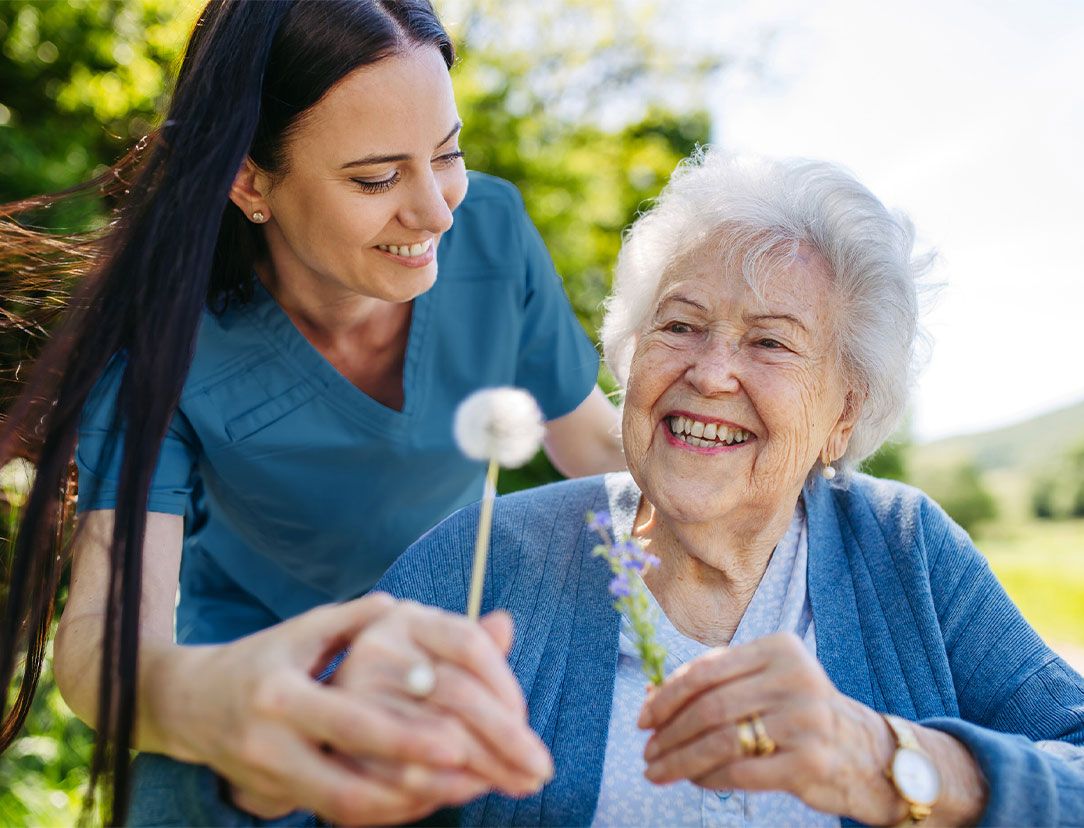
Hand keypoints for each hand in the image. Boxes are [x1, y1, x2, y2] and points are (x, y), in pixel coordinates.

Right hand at [158, 593, 539, 824]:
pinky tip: (428, 797)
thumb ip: (356, 619)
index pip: (349, 723)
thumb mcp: (303, 629)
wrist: (194, 704)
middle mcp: (273, 744)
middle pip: (349, 784)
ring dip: (408, 806)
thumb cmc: (264, 657)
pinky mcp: (278, 799)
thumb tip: (407, 608)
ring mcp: (272, 779)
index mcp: (281, 692)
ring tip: (464, 790)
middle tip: (475, 777)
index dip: (404, 738)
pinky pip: (338, 815)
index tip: (457, 740)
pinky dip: (386, 812)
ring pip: (346, 811)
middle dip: (416, 786)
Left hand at [637, 632, 908, 823]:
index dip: (666, 695)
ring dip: (681, 759)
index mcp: (778, 649)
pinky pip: (741, 771)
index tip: (642, 718)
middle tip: (646, 751)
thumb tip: (649, 695)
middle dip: (669, 732)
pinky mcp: (811, 762)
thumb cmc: (799, 713)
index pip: (706, 670)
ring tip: (657, 771)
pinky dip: (709, 778)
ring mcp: (806, 720)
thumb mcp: (764, 683)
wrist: (868, 754)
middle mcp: (795, 678)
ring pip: (721, 741)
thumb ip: (715, 682)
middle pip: (710, 707)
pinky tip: (694, 781)